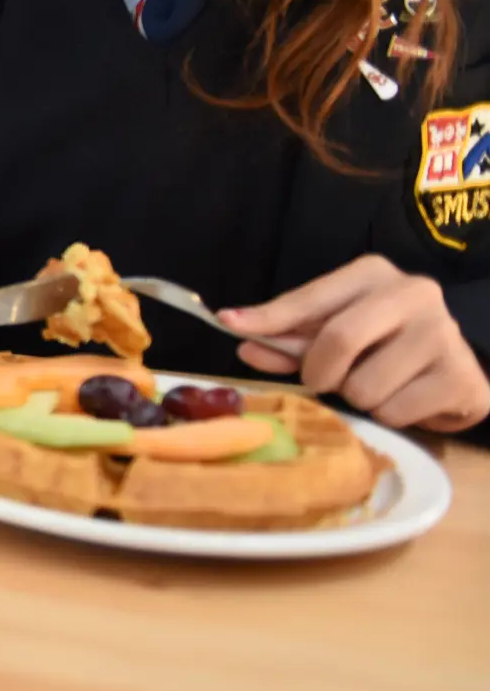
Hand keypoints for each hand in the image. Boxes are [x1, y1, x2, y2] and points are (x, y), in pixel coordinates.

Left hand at [222, 256, 489, 431]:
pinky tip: (406, 398)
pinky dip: (388, 415)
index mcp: (373, 275)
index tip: (230, 324)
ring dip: (357, 398)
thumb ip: (289, 339)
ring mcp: (443, 333)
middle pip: (339, 339)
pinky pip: (395, 411)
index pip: (311, 297)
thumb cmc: (383, 346)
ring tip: (376, 385)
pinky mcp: (460, 376)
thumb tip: (244, 342)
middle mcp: (413, 293)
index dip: (270, 316)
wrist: (454, 371)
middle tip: (322, 380)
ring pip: (365, 385)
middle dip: (319, 372)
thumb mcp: (334, 332)